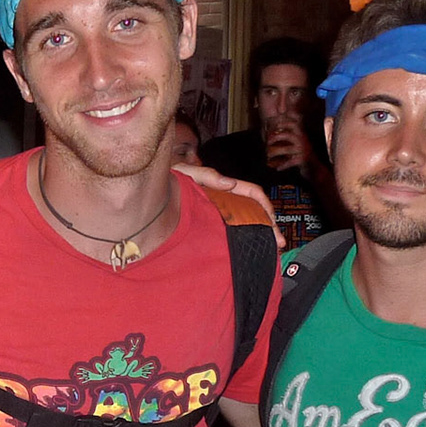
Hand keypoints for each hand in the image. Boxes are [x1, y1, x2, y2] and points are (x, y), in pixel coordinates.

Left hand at [169, 165, 285, 249]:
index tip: (273, 223)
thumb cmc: (166, 179)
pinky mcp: (207, 224)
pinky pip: (229, 232)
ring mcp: (216, 212)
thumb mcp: (186, 173)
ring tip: (269, 252)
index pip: (252, 194)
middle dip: (268, 226)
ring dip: (258, 235)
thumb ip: (206, 176)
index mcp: (222, 186)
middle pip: (253, 211)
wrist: (146, 191)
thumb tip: (230, 183)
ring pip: (244, 223)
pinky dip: (240, 240)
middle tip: (278, 244)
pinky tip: (244, 253)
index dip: (265, 207)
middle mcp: (222, 199)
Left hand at [263, 116, 315, 172]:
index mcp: (302, 135)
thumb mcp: (295, 144)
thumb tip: (270, 134)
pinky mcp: (303, 160)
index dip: (283, 123)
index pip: (294, 124)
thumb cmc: (301, 156)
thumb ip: (287, 138)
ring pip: (286, 149)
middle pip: (288, 135)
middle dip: (276, 137)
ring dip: (275, 152)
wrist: (315, 169)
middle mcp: (304, 140)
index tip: (273, 125)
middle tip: (267, 142)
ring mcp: (304, 150)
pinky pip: (290, 162)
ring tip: (268, 155)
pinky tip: (278, 168)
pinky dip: (283, 165)